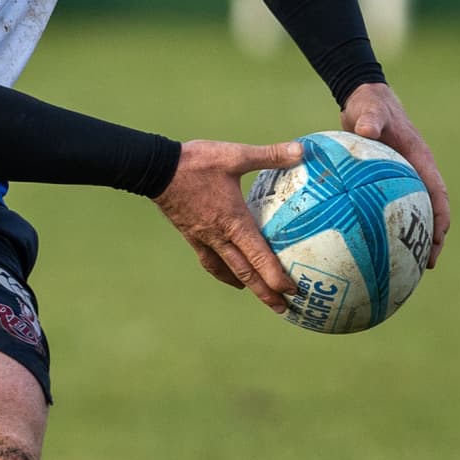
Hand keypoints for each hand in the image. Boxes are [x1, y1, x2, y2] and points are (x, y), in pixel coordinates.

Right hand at [154, 137, 307, 311]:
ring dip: (244, 285)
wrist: (156, 169)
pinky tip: (226, 271)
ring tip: (255, 293)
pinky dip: (222, 271)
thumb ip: (270, 154)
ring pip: (226, 270)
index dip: (275, 276)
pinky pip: (209, 260)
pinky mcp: (191, 234)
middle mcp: (219, 236)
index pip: (258, 256)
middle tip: (283, 308)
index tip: (292, 291)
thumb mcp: (235, 155)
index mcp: (233, 221)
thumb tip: (302, 150)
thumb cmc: (197, 163)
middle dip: (264, 292)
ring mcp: (203, 238)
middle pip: (245, 272)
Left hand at [340, 79, 453, 266]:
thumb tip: (366, 128)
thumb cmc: (370, 105)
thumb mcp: (370, 110)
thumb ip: (370, 119)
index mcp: (420, 161)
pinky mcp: (387, 183)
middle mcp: (416, 173)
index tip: (438, 239)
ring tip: (404, 266)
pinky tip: (368, 246)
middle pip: (430, 211)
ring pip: (411, 213)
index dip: (440, 218)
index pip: (437, 194)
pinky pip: (388, 208)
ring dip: (411, 238)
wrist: (364, 98)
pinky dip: (384, 226)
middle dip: (432, 238)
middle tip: (426, 264)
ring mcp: (403, 180)